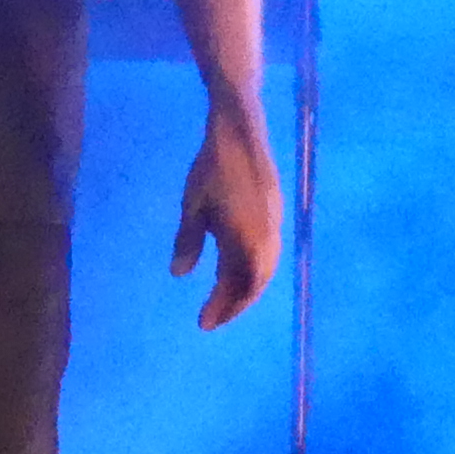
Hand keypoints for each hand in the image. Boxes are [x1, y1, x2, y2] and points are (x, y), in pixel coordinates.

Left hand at [172, 107, 284, 329]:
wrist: (240, 130)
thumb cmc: (212, 167)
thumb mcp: (193, 206)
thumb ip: (188, 242)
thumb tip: (179, 274)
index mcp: (248, 239)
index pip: (240, 286)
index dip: (223, 307)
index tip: (204, 323)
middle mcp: (267, 237)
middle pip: (256, 282)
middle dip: (236, 303)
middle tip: (214, 317)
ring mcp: (275, 223)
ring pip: (265, 267)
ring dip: (246, 286)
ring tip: (224, 296)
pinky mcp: (275, 211)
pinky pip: (268, 251)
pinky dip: (253, 268)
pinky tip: (236, 264)